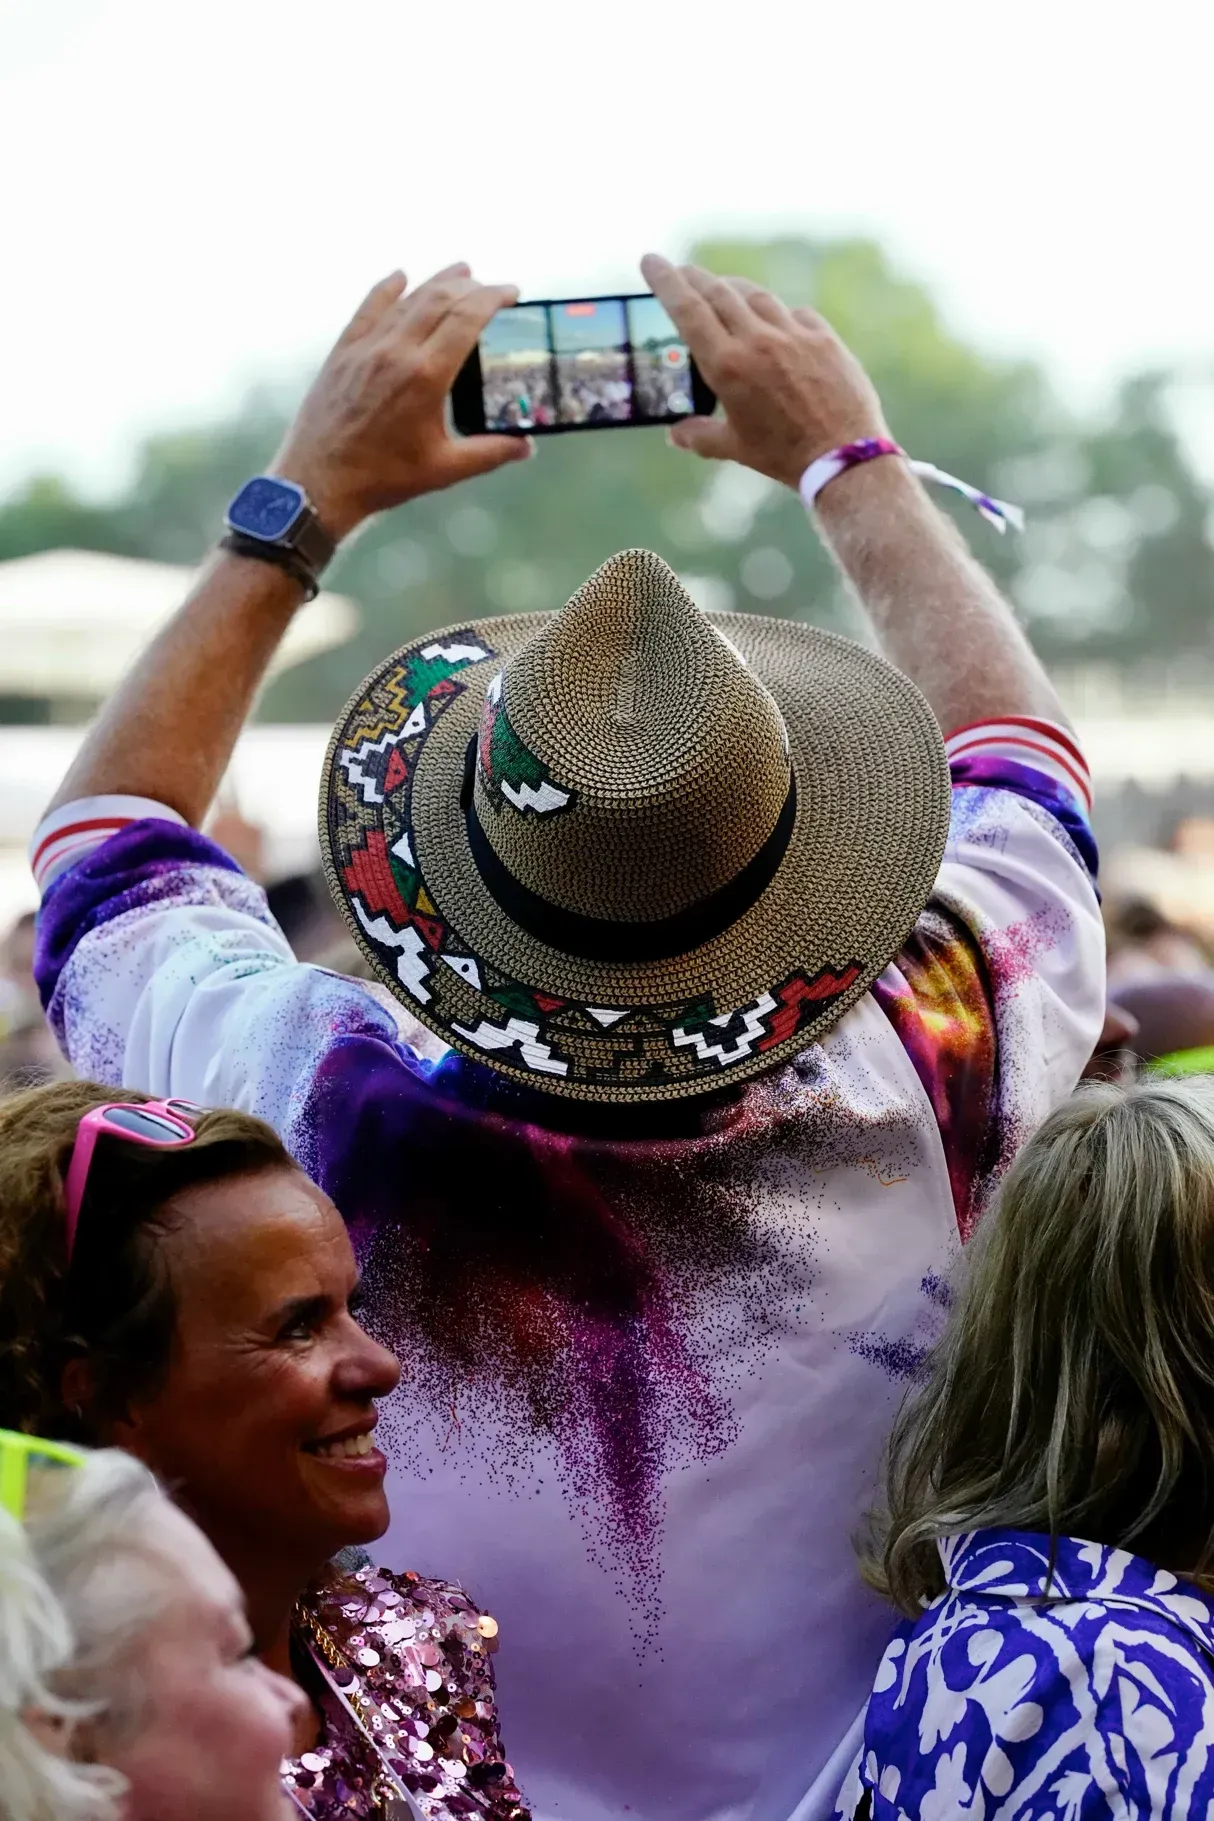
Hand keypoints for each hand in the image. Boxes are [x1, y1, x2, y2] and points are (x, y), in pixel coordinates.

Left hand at [271, 264, 532, 539]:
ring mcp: (366, 347)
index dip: (492, 299)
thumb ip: (489, 453)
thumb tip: (527, 447)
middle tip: (492, 287)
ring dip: (436, 281)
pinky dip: (387, 289)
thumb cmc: (383, 478)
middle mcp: (396, 351)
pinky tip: (400, 276)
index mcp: (426, 376)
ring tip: (460, 271)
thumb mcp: (444, 469)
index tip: (511, 293)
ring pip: (407, 299)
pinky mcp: (343, 352)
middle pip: (439, 299)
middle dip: (471, 286)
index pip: (466, 318)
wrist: (319, 482)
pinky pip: (368, 308)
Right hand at [640, 254, 888, 488]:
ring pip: (756, 296)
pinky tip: (775, 319)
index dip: (666, 281)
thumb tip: (676, 434)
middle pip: (719, 292)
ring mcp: (793, 335)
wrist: (843, 456)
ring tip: (724, 289)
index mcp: (727, 366)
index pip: (687, 310)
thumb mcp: (735, 448)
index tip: (651, 260)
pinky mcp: (823, 338)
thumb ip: (700, 436)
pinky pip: (795, 313)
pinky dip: (778, 313)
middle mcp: (758, 341)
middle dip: (695, 278)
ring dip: (734, 288)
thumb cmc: (784, 456)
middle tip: (683, 271)